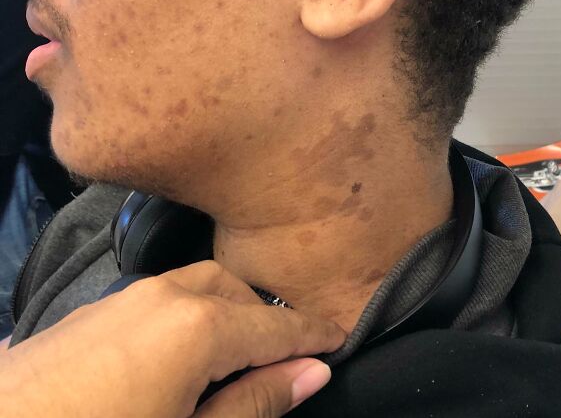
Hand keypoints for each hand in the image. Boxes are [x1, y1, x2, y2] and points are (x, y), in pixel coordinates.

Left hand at [0, 260, 344, 417]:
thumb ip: (255, 403)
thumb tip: (312, 372)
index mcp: (199, 325)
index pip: (276, 326)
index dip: (313, 334)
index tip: (340, 341)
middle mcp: (165, 294)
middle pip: (236, 292)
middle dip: (266, 320)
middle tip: (287, 359)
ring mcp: (125, 297)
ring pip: (197, 286)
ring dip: (227, 313)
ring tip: (236, 358)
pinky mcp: (92, 311)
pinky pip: (161, 297)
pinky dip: (189, 314)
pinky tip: (180, 354)